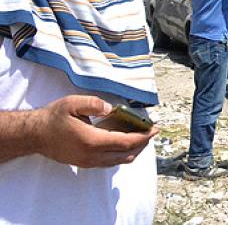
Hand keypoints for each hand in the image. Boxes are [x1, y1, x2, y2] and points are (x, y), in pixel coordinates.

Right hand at [31, 96, 156, 167]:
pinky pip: (109, 162)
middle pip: (127, 154)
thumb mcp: (73, 103)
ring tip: (141, 137)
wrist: (34, 135)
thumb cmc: (53, 118)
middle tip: (151, 132)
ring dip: (133, 150)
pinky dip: (122, 154)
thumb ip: (94, 103)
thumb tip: (111, 108)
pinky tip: (124, 142)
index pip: (126, 142)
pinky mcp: (84, 163)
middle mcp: (92, 156)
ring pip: (119, 161)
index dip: (143, 136)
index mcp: (92, 141)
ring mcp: (88, 162)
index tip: (155, 129)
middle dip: (143, 144)